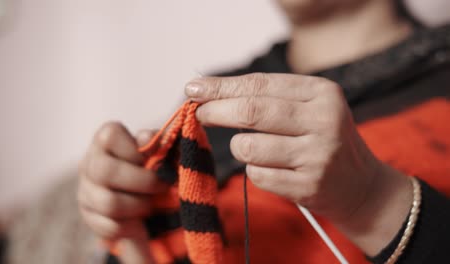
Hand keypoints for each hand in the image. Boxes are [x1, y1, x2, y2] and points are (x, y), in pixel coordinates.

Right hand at [78, 122, 164, 262]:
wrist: (145, 195)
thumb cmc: (154, 165)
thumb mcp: (160, 151)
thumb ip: (157, 143)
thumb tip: (147, 137)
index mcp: (105, 140)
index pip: (110, 137)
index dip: (134, 151)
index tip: (153, 161)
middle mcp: (90, 162)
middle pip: (106, 171)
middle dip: (142, 182)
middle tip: (161, 187)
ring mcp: (85, 190)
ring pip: (109, 203)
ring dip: (138, 206)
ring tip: (150, 204)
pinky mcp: (89, 216)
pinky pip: (109, 226)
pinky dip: (131, 226)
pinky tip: (140, 219)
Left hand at [185, 73, 412, 254]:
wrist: (360, 185)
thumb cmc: (322, 139)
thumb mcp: (308, 108)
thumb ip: (267, 98)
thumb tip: (209, 92)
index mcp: (322, 93)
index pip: (259, 84)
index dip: (221, 87)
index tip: (194, 88)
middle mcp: (324, 121)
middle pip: (251, 112)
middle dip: (216, 111)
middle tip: (199, 113)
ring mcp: (318, 156)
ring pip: (249, 147)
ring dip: (240, 148)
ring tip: (256, 149)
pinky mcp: (308, 186)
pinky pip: (257, 175)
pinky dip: (255, 170)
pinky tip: (275, 170)